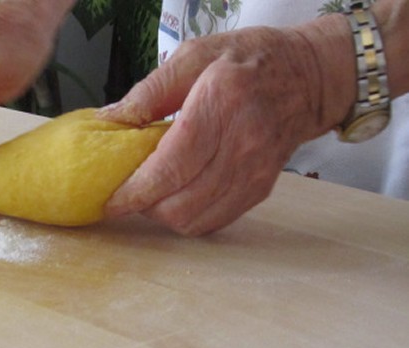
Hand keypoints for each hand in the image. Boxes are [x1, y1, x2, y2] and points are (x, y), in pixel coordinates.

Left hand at [98, 19, 354, 235]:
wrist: (309, 77)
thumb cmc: (247, 60)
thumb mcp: (195, 54)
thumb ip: (150, 90)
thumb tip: (110, 120)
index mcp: (221, 103)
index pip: (172, 165)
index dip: (136, 191)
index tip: (110, 201)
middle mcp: (242, 143)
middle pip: (181, 201)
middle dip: (143, 206)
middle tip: (127, 193)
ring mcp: (256, 171)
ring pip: (196, 218)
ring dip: (163, 215)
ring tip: (151, 195)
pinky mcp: (261, 189)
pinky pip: (216, 221)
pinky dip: (189, 218)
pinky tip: (177, 198)